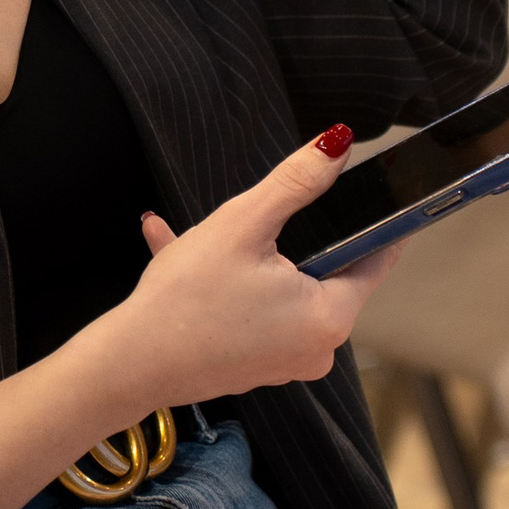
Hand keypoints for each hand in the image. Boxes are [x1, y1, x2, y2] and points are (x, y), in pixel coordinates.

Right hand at [96, 137, 404, 422]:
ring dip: (247, 257)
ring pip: (280, 288)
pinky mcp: (254, 365)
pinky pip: (252, 309)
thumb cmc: (186, 299)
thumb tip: (338, 143)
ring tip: (199, 238)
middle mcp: (317, 348)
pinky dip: (228, 282)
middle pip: (322, 271)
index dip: (376, 219)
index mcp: (330, 316)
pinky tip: (177, 250)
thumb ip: (297, 181)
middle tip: (253, 219)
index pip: (376, 257)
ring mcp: (285, 360)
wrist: (130, 364)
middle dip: (289, 237)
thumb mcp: (242, 224)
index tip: (378, 190)